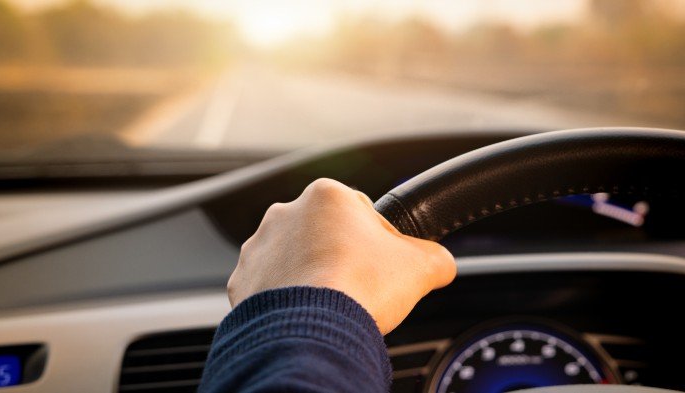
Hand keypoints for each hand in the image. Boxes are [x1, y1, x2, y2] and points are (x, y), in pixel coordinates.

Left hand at [227, 178, 456, 333]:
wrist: (311, 330)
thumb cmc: (360, 288)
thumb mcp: (421, 266)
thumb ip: (436, 256)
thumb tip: (441, 263)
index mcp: (327, 196)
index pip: (361, 211)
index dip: (378, 240)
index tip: (382, 263)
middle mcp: (286, 214)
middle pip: (324, 233)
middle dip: (340, 256)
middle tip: (358, 285)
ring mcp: (259, 248)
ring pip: (295, 259)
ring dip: (310, 275)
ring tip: (331, 302)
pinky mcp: (243, 281)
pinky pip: (270, 287)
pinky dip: (285, 300)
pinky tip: (305, 313)